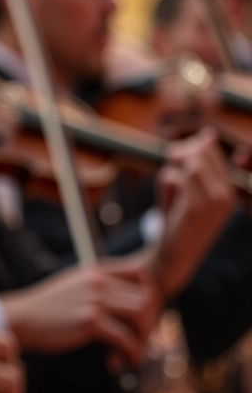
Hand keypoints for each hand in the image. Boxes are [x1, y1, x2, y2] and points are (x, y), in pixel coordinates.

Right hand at [1, 261, 156, 366]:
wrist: (22, 318)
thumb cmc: (47, 308)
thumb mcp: (75, 286)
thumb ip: (99, 288)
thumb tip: (126, 305)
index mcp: (96, 270)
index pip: (141, 272)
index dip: (149, 295)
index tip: (142, 316)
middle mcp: (98, 281)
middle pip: (146, 298)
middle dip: (149, 323)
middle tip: (139, 341)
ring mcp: (94, 299)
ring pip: (141, 316)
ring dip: (143, 339)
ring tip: (133, 353)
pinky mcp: (89, 321)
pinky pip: (126, 338)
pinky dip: (130, 353)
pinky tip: (120, 362)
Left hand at [153, 126, 234, 297]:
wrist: (173, 258)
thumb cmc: (178, 222)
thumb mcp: (190, 190)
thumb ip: (197, 164)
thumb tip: (207, 134)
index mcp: (228, 188)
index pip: (208, 147)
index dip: (185, 148)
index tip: (174, 162)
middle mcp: (226, 194)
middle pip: (196, 150)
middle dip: (175, 157)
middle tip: (168, 178)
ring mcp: (214, 201)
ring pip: (186, 162)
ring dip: (169, 173)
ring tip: (170, 194)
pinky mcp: (196, 208)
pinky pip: (174, 177)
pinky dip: (164, 186)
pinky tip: (168, 204)